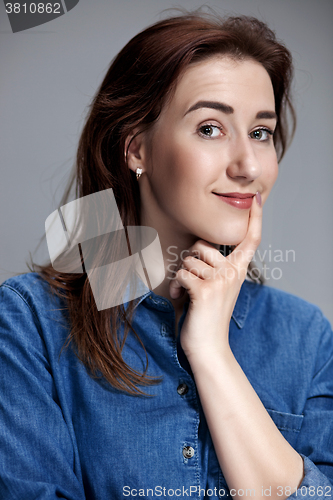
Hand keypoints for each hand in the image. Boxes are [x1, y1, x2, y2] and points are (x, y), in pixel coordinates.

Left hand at [169, 193, 261, 360]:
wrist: (209, 347)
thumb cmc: (208, 315)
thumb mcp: (217, 287)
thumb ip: (214, 267)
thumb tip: (196, 248)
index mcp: (239, 271)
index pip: (251, 240)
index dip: (254, 219)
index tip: (255, 200)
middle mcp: (233, 272)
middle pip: (203, 245)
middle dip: (190, 260)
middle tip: (192, 279)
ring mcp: (221, 280)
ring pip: (188, 261)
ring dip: (181, 277)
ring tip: (186, 292)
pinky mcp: (205, 290)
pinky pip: (181, 274)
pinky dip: (175, 286)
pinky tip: (179, 297)